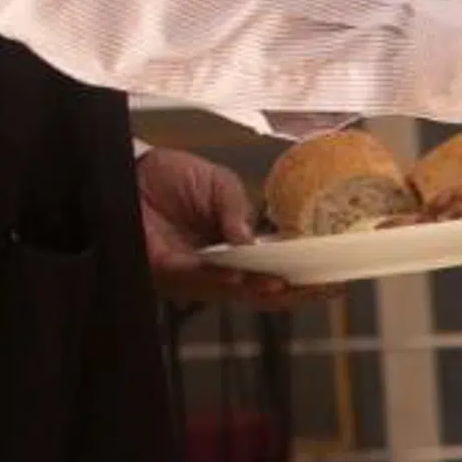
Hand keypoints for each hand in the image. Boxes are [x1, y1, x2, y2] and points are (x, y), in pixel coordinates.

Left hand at [136, 148, 329, 310]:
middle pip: (259, 293)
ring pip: (232, 291)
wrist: (129, 168)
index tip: (332, 284)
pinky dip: (217, 277)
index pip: (275, 273)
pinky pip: (195, 278)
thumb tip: (253, 241)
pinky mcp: (165, 270)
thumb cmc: (173, 176)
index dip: (303, 281)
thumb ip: (237, 211)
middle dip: (290, 293)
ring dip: (256, 288)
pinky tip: (236, 274)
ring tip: (279, 283)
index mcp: (237, 251)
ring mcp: (193, 274)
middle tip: (316, 290)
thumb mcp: (220, 185)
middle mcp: (219, 269)